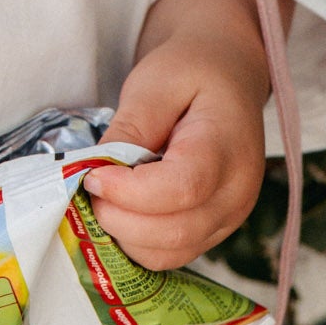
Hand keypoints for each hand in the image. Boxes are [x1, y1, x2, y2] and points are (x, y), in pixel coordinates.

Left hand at [80, 0, 286, 269]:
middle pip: (176, 232)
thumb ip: (131, 127)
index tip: (93, 175)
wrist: (227, 75)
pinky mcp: (213, 230)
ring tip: (103, 195)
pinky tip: (120, 209)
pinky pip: (173, 254)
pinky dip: (138, 242)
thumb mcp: (156, 81)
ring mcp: (229, 218)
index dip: (131, 192)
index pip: (183, 188)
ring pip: (171, 252)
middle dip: (120, 219)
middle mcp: (236, 193)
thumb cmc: (190, 71)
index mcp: (227, 147)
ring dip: (126, 235)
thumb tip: (98, 172)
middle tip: (89, 186)